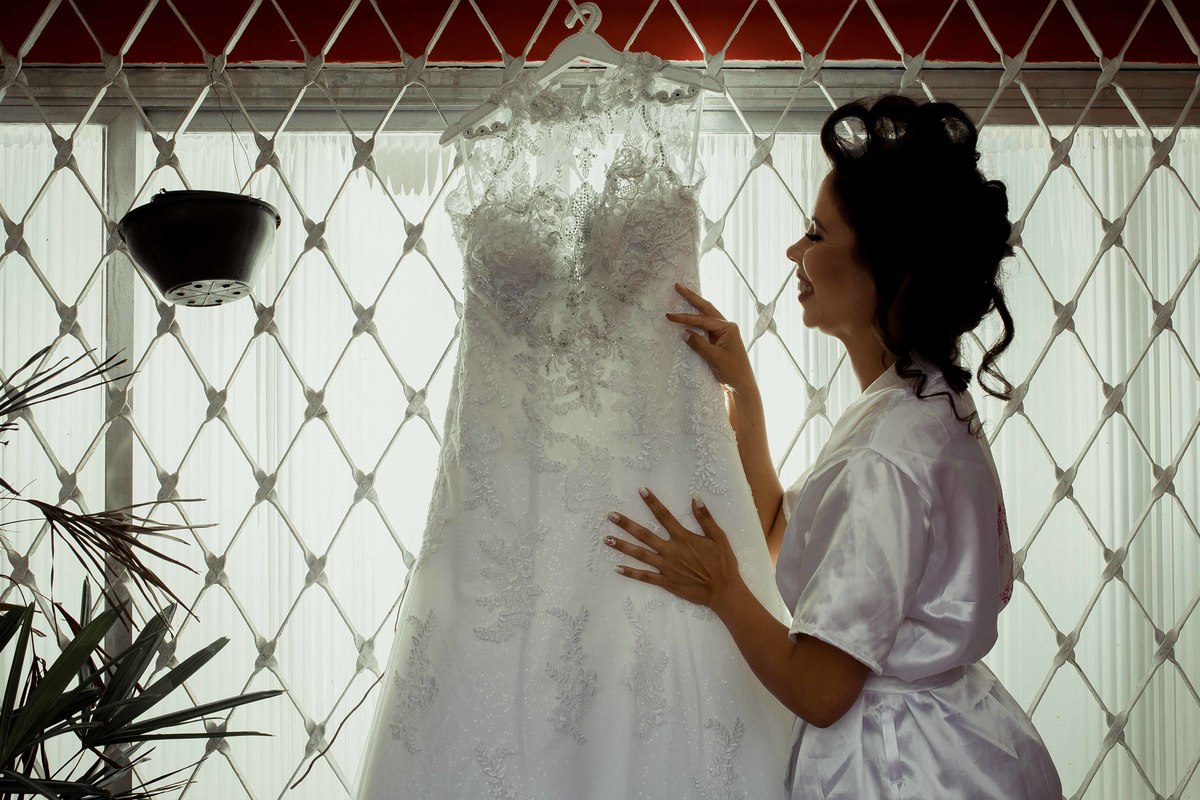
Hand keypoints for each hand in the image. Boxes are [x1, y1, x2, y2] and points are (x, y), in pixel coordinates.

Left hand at [604, 488, 743, 609]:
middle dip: (626, 524)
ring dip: (622, 546)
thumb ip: (705, 518)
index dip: (652, 502)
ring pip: (640, 555)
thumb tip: (695, 498)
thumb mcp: (718, 537)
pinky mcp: (666, 582)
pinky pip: (645, 577)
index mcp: (683, 538)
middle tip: (611, 515)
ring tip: (606, 539)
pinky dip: (631, 573)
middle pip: (644, 534)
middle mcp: (671, 551)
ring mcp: (666, 567)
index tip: (641, 491)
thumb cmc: (723, 563)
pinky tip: (617, 568)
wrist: (723, 591)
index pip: (664, 515)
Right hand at [667, 283, 755, 394]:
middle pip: (706, 309)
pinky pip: (705, 326)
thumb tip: (684, 333)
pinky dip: (695, 321)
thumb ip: (699, 344)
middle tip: (678, 286)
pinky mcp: (719, 340)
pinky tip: (688, 316)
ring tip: (683, 294)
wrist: (741, 386)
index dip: (685, 318)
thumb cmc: (732, 371)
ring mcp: (723, 333)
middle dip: (692, 298)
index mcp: (728, 328)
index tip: (670, 316)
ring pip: (706, 315)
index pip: (703, 320)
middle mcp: (727, 327)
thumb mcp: (714, 358)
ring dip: (694, 305)